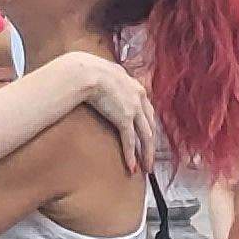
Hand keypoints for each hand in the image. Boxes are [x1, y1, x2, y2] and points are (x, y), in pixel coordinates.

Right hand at [69, 49, 159, 173]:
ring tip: (146, 167)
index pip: (148, 110)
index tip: (148, 136)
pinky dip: (131, 155)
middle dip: (151, 144)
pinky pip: (130, 141)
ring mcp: (134, 109)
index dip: (148, 125)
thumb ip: (113, 83)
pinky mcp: (124, 118)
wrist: (87, 72)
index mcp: (136, 87)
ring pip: (146, 137)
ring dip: (147, 154)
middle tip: (151, 157)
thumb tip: (105, 86)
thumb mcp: (109, 74)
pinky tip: (132, 167)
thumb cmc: (90, 71)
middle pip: (150, 126)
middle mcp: (139, 99)